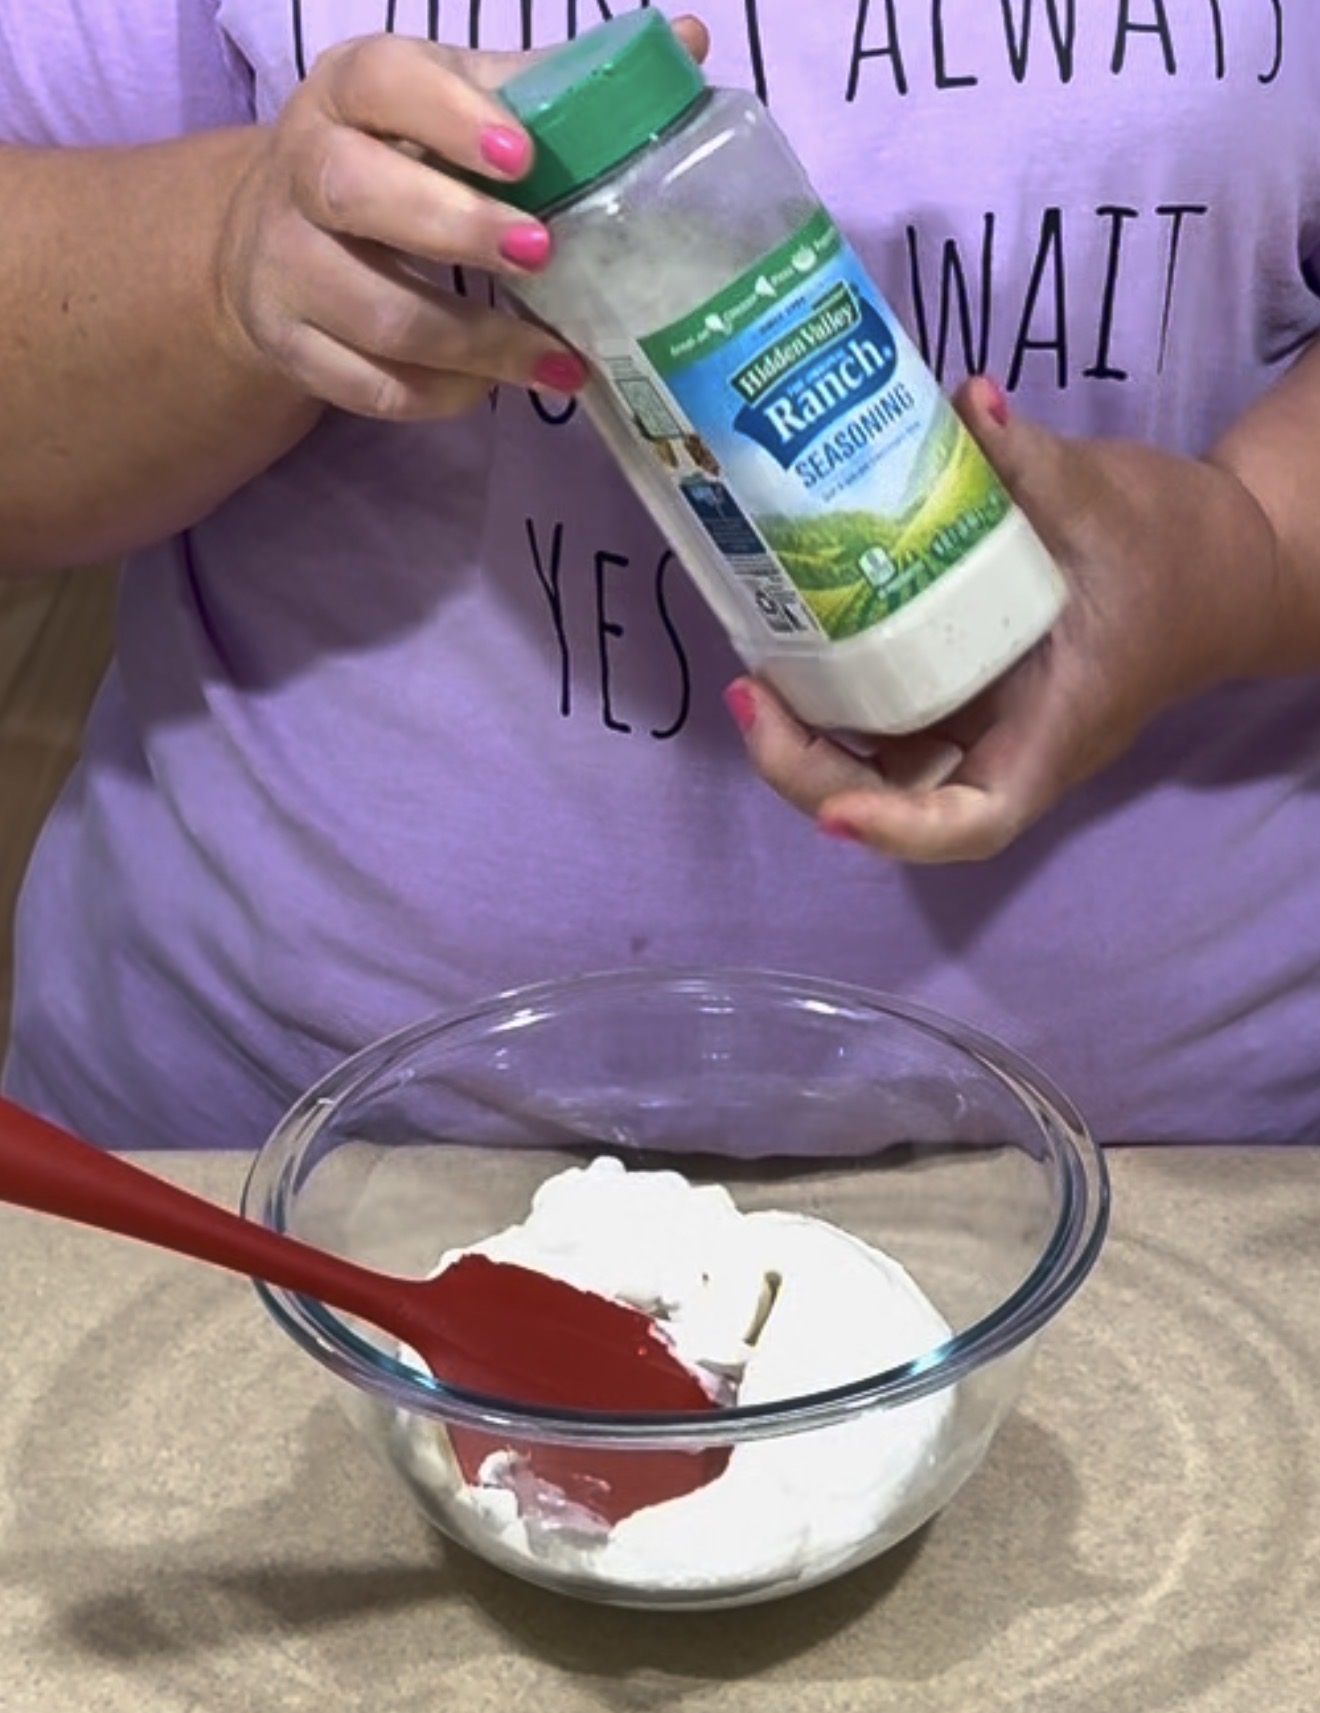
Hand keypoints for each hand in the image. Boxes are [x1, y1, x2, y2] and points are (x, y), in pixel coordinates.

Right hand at [214, 21, 708, 420]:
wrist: (278, 236)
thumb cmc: (401, 159)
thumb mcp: (461, 108)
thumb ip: (554, 88)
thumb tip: (688, 44)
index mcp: (349, 92)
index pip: (382, 81)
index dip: (451, 117)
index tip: (526, 157)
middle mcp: (303, 171)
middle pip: (356, 193)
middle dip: (456, 229)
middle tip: (543, 254)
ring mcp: (285, 266)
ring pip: (373, 311)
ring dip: (474, 342)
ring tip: (555, 360)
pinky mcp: (291, 346)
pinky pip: (367, 386)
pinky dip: (440, 395)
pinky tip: (495, 387)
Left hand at [725, 375, 1283, 862]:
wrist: (1213, 564)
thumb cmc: (1172, 549)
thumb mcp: (1108, 501)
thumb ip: (1036, 463)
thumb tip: (972, 402)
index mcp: (1052, 733)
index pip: (973, 821)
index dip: (896, 828)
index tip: (832, 810)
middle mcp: (1004, 746)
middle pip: (897, 802)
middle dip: (810, 770)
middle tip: (750, 691)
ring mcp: (975, 724)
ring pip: (876, 766)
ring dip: (805, 739)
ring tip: (748, 671)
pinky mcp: (955, 690)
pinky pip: (880, 713)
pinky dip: (826, 693)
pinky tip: (781, 638)